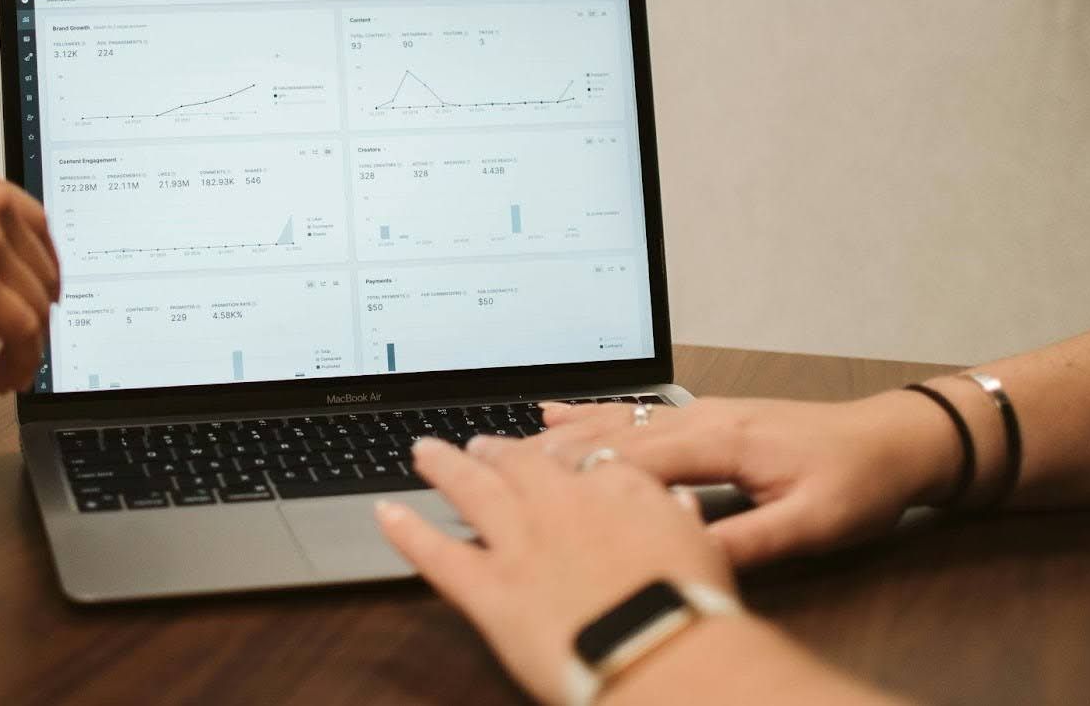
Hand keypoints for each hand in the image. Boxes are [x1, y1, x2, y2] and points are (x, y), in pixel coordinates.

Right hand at [0, 143, 59, 392]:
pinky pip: (22, 332)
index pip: (32, 220)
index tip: (38, 284)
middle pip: (41, 265)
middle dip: (38, 306)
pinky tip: (4, 377)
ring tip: (11, 370)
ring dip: (30, 344)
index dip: (41, 260)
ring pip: (36, 303)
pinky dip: (22, 360)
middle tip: (27, 335)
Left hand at [375, 435, 733, 704]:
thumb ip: (678, 518)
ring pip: (471, 489)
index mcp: (616, 489)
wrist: (659, 646)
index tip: (559, 459)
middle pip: (521, 463)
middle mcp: (560, 503)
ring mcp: (518, 542)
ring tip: (425, 451)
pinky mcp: (487, 587)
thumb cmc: (691, 606)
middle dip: (499, 451)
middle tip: (481, 444)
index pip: (587, 461)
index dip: (567, 459)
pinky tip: (386, 513)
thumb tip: (676, 502)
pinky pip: (436, 553)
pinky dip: (406, 532)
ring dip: (445, 467)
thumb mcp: (703, 548)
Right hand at [535, 394, 957, 566]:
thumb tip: (686, 556)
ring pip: (613, 423)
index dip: (575, 476)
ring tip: (501, 444)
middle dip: (546, 453)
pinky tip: (555, 415)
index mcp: (724, 440)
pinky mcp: (704, 419)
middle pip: (608, 436)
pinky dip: (588, 416)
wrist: (895, 441)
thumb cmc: (859, 482)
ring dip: (558, 435)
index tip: (523, 492)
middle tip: (485, 465)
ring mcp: (700, 414)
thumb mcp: (814, 524)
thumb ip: (750, 541)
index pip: (632, 459)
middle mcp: (702, 418)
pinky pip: (633, 415)